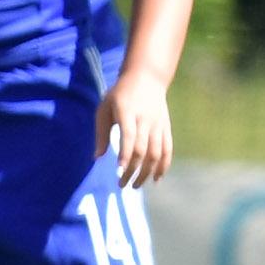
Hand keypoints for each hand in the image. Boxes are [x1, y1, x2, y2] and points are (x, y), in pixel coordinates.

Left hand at [98, 71, 174, 188]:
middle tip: (122, 185)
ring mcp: (159, 125)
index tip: (119, 170)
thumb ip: (101, 132)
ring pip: (156, 153)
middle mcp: (146, 120)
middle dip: (133, 170)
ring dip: (147, 172)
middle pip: (143, 149)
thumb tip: (97, 157)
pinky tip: (157, 178)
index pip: (129, 137)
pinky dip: (164, 165)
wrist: (147, 78)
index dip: (125, 155)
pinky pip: (167, 150)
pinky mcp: (166, 128)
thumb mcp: (104, 108)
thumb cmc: (119, 94)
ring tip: (136, 185)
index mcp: (127, 112)